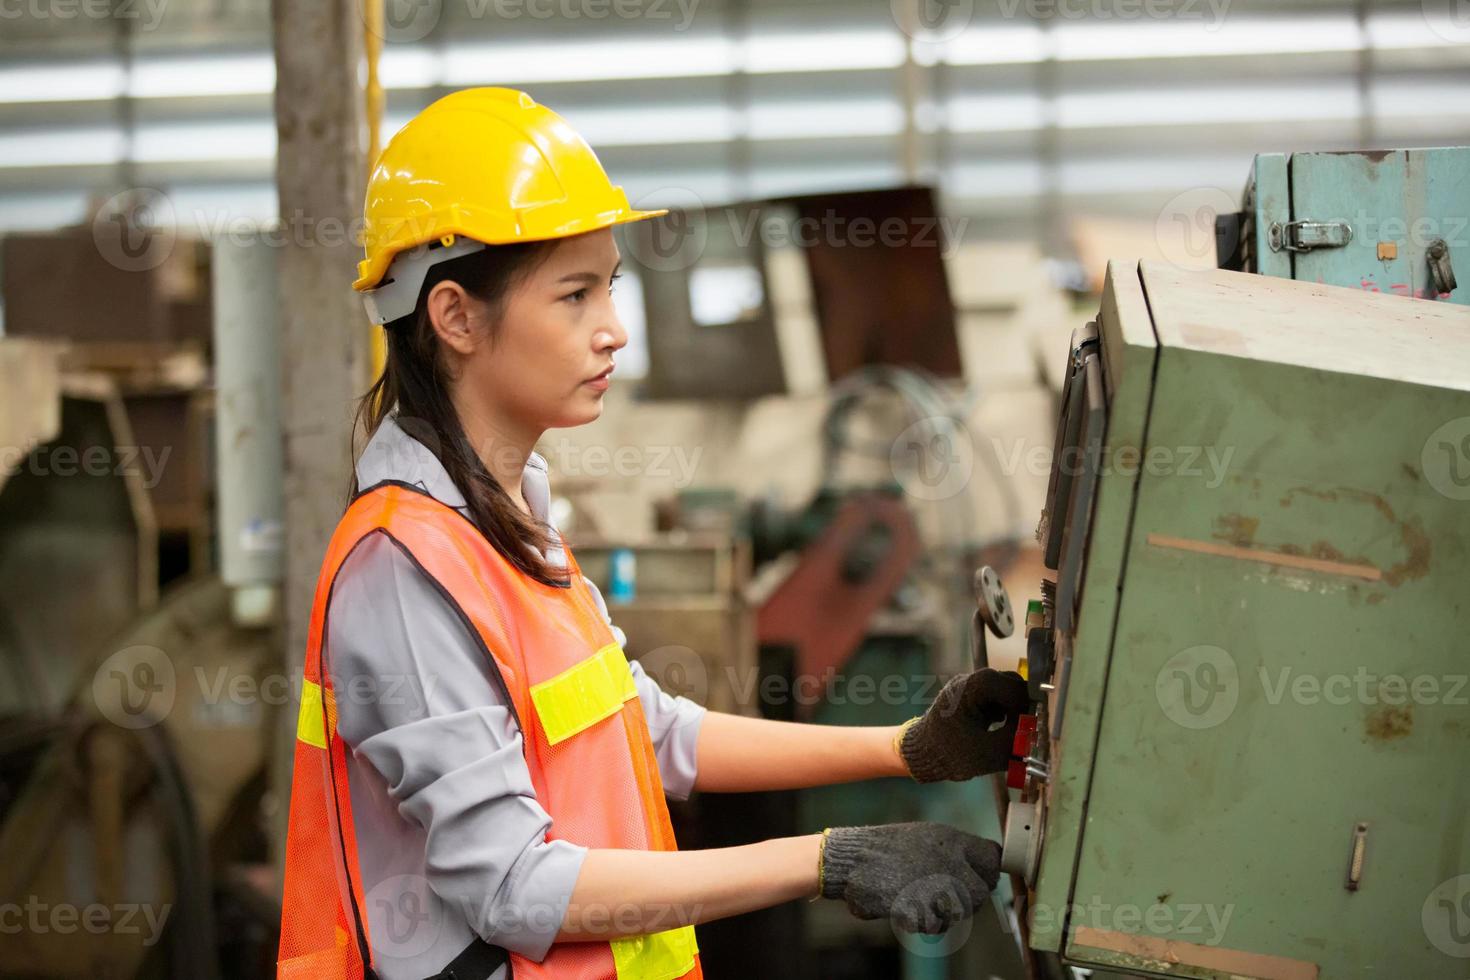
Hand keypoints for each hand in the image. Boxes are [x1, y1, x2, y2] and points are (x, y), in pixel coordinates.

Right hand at [819, 822, 1001, 933]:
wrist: (852, 861)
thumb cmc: (887, 849)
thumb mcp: (925, 836)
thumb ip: (955, 850)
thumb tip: (984, 866)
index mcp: (950, 840)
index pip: (991, 858)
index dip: (988, 871)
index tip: (980, 878)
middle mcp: (948, 862)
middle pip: (981, 893)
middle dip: (969, 900)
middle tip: (948, 898)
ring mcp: (934, 887)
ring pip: (958, 913)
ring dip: (944, 914)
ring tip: (923, 901)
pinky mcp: (918, 909)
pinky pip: (933, 925)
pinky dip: (922, 922)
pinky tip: (909, 908)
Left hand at [898, 668, 1029, 781]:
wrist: (920, 754)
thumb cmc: (946, 753)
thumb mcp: (986, 753)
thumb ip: (1015, 742)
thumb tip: (1037, 735)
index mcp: (971, 687)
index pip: (1012, 686)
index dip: (1025, 707)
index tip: (1028, 728)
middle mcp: (971, 681)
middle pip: (1012, 684)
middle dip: (1022, 708)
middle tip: (1026, 731)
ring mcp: (971, 688)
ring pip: (1007, 692)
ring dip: (1015, 711)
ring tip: (1014, 734)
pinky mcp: (973, 698)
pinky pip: (999, 700)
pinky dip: (1007, 714)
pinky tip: (1003, 733)